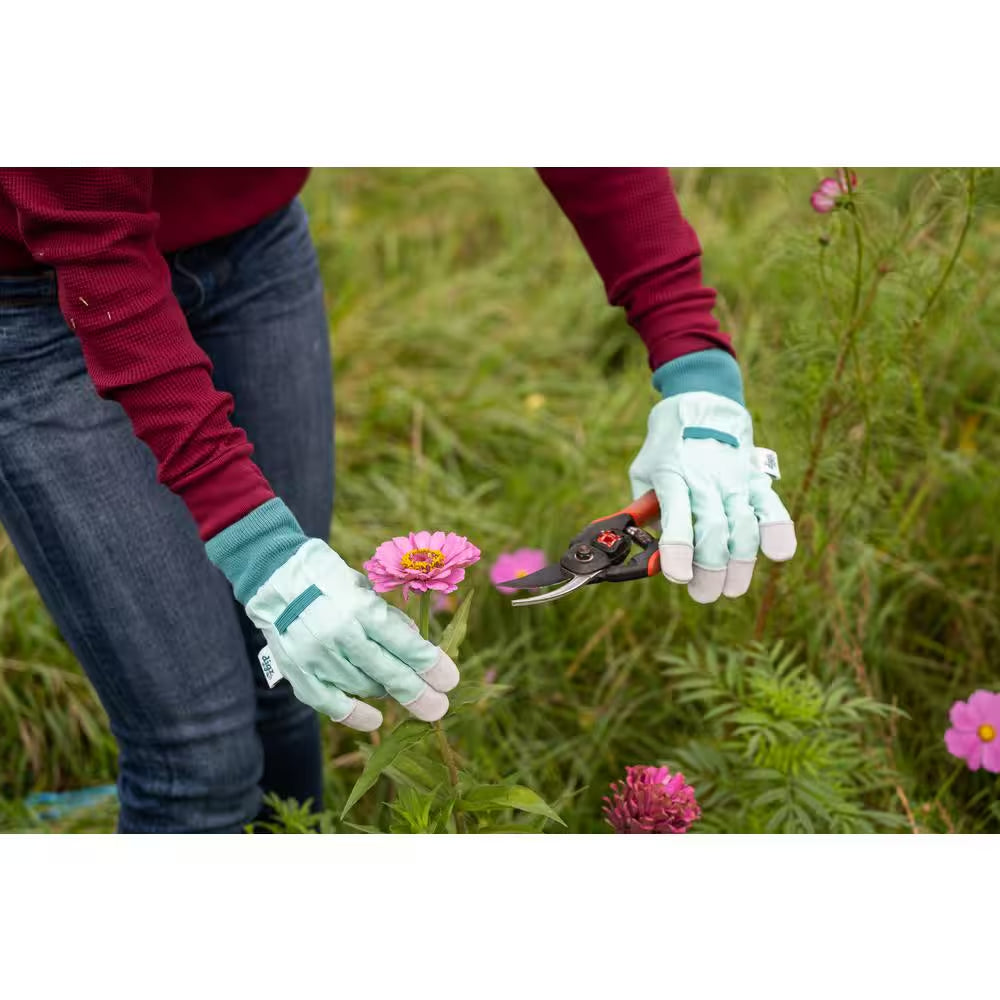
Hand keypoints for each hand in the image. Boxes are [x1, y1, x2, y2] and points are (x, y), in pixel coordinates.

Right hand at [206, 500, 458, 730]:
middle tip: (439, 708)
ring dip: (386, 692)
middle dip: (419, 694)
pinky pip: (330, 702)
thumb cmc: (329, 579)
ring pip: (364, 687)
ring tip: (399, 689)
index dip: (430, 665)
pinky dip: (354, 715)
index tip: (449, 681)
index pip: (405, 644)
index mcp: (361, 608)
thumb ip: (389, 621)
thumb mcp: (365, 589)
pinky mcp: (298, 671)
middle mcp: (340, 634)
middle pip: (389, 673)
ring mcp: (317, 656)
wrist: (274, 574)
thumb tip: (418, 652)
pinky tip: (375, 721)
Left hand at [629, 350, 795, 603]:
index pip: (679, 517)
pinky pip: (772, 507)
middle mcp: (706, 478)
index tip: (679, 577)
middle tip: (704, 593)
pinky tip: (778, 554)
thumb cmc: (666, 446)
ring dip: (740, 564)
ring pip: (744, 527)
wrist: (701, 403)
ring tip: (731, 589)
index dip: (679, 550)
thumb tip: (647, 552)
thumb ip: (644, 510)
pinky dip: (779, 531)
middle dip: (711, 569)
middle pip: (715, 530)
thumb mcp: (644, 472)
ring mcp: (734, 478)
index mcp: (673, 475)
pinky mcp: (756, 478)